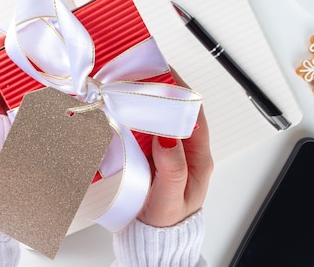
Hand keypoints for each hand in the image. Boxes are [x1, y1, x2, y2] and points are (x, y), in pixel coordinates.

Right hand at [136, 69, 213, 226]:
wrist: (150, 239)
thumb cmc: (167, 222)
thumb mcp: (172, 197)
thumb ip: (172, 168)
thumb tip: (168, 137)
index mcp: (197, 156)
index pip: (193, 113)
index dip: (180, 91)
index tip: (163, 74)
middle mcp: (181, 150)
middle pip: (172, 111)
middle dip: (156, 92)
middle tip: (136, 76)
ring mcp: (162, 153)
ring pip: (153, 120)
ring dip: (140, 105)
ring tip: (124, 90)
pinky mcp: (145, 157)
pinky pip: (138, 134)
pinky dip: (128, 122)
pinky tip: (116, 116)